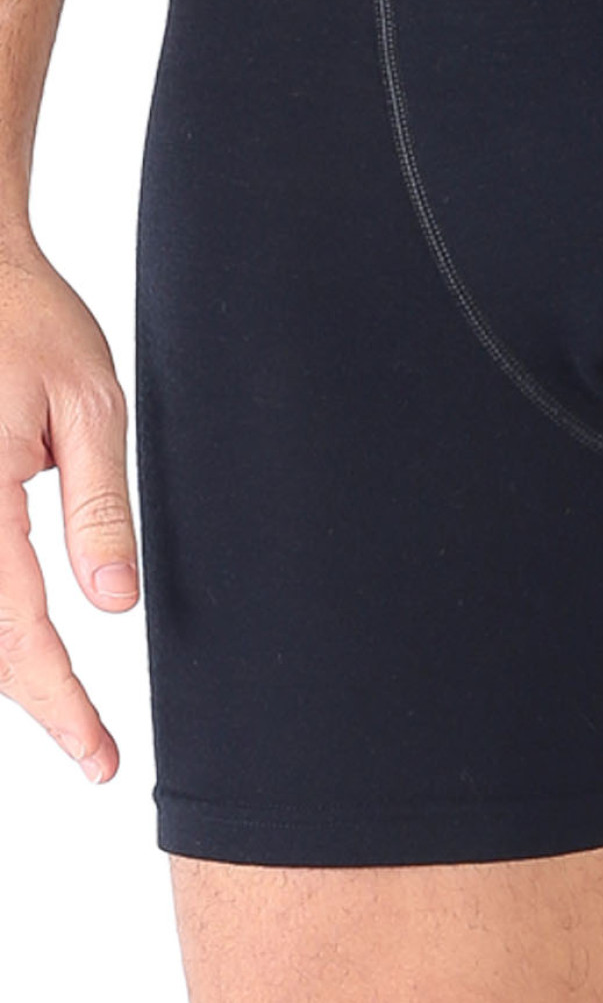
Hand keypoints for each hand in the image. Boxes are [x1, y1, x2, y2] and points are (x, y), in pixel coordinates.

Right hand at [0, 230, 136, 778]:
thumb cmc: (31, 325)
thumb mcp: (90, 406)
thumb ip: (98, 508)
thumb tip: (114, 603)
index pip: (16, 632)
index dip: (59, 702)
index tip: (97, 754)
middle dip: (34, 700)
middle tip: (90, 748)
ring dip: (5, 668)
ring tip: (63, 710)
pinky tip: (21, 648)